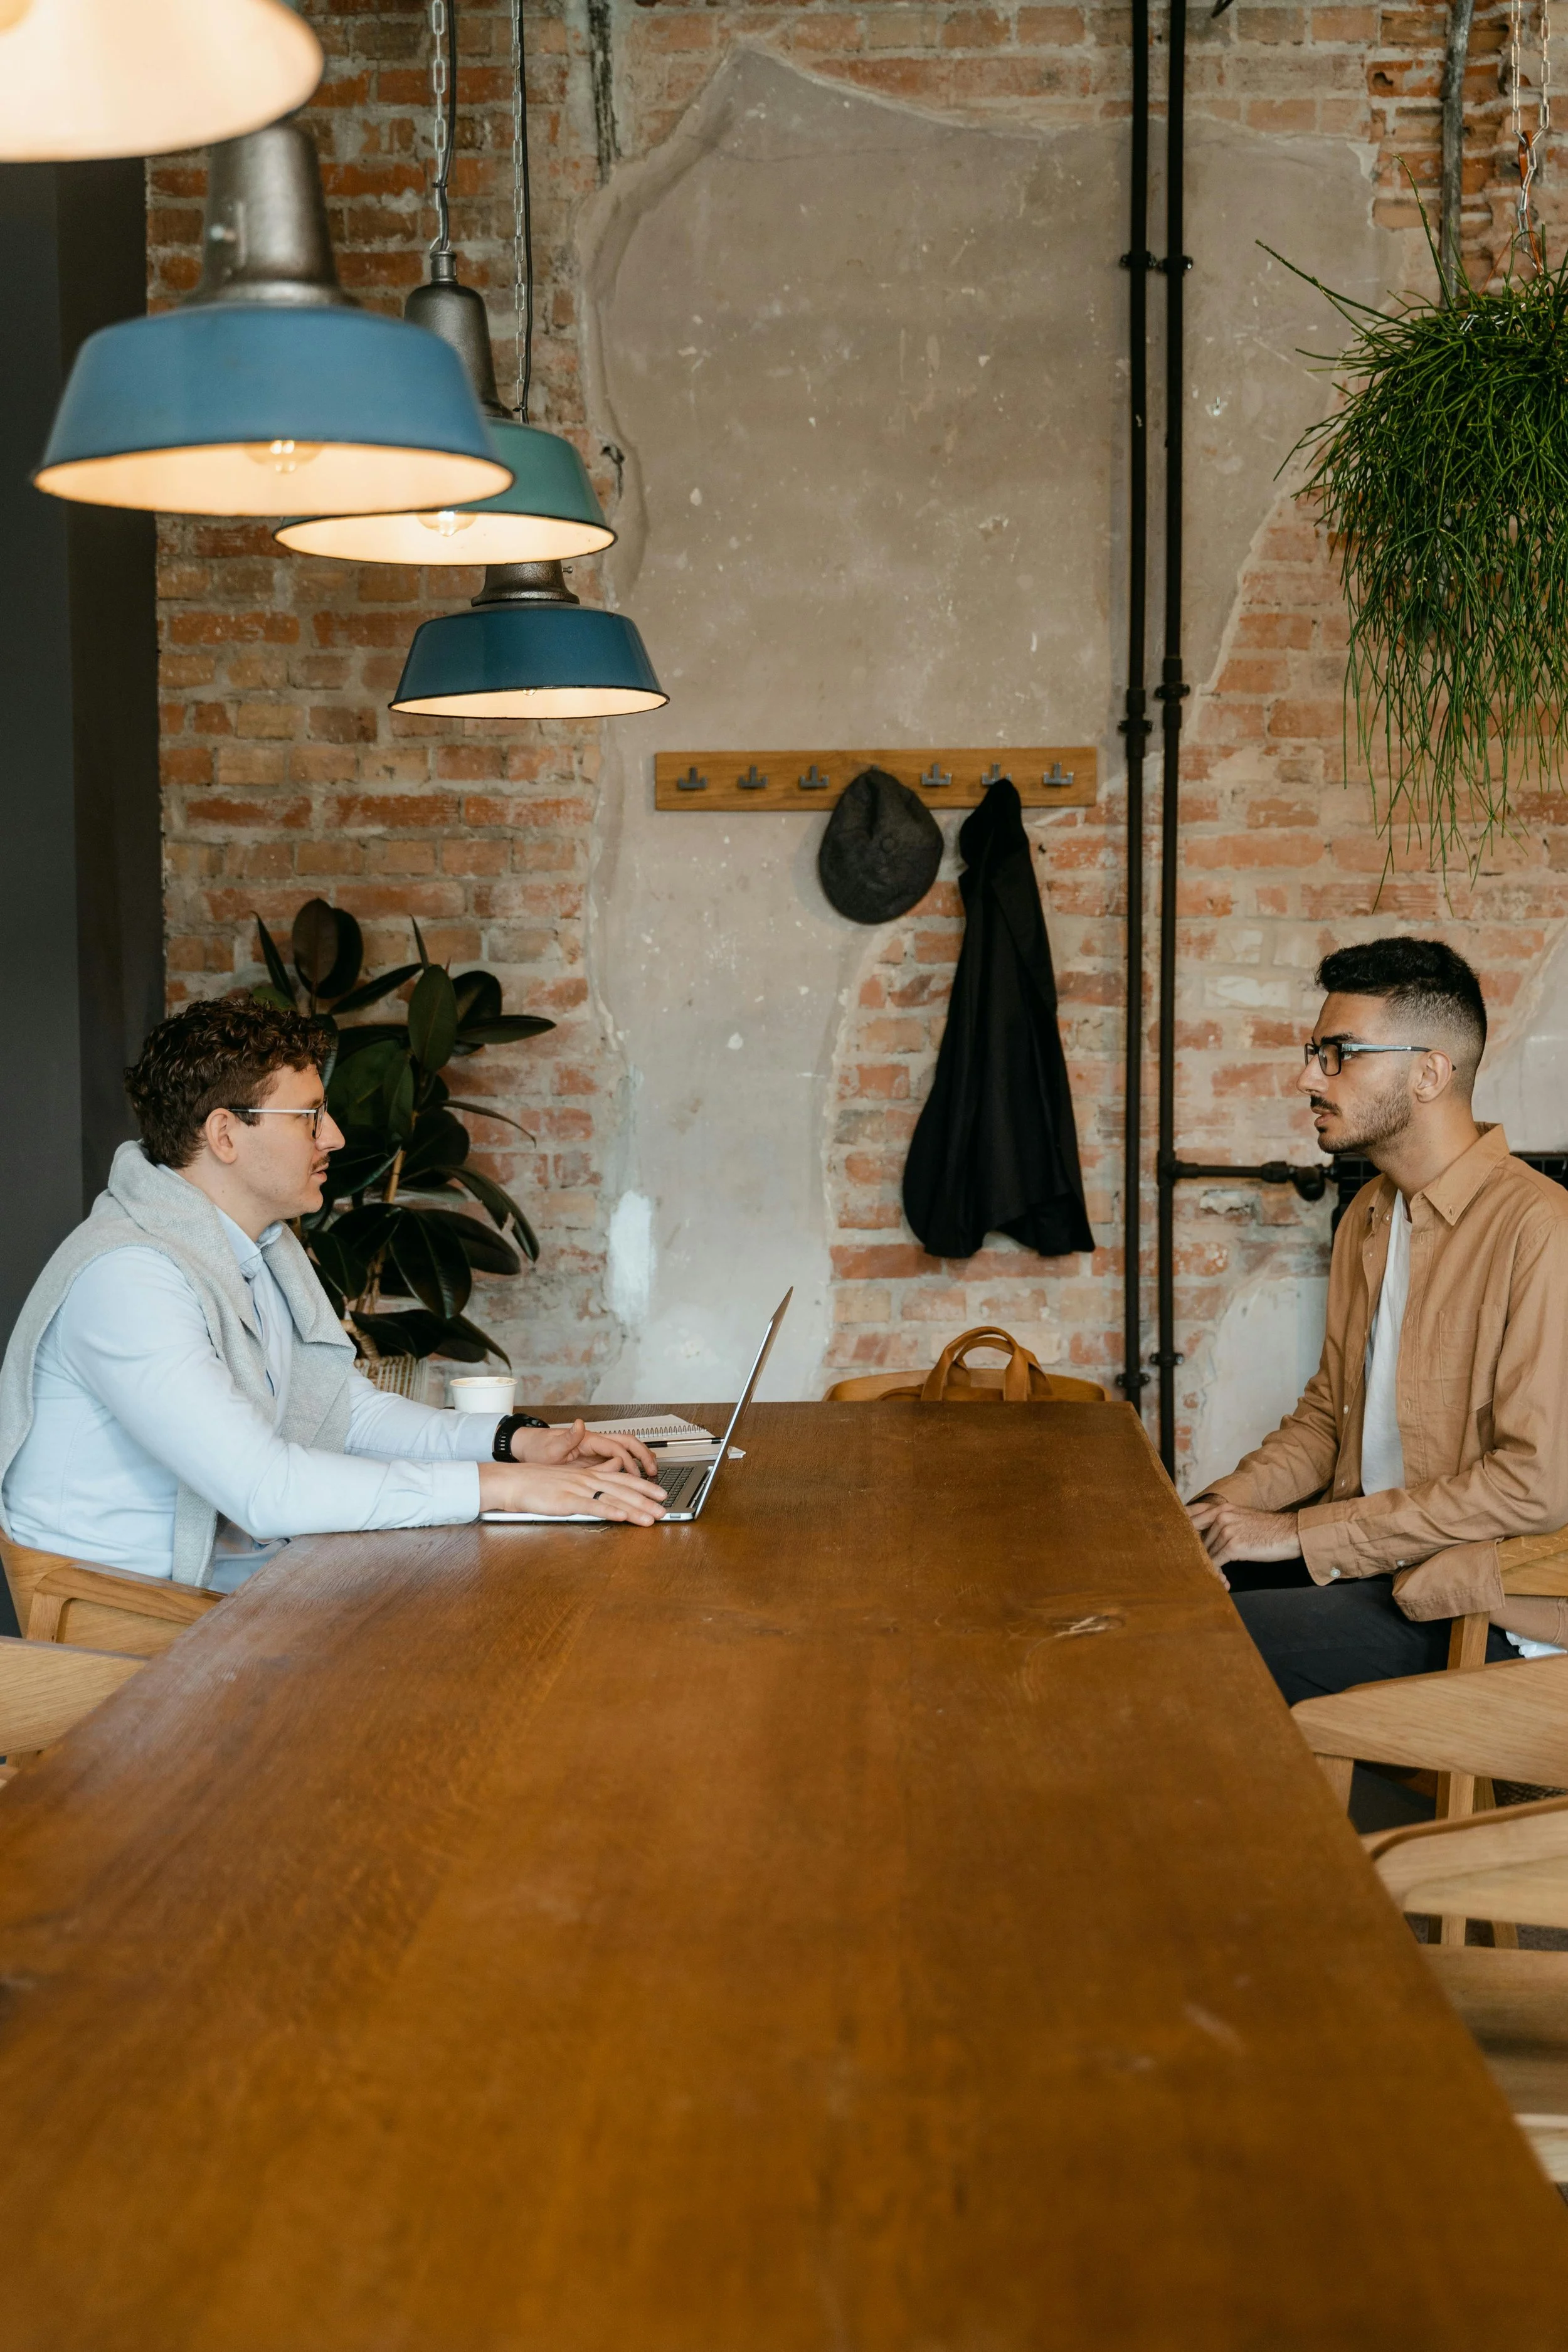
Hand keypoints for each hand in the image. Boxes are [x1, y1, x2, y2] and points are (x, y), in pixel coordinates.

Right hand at [477, 1459, 667, 1524]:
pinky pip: (591, 1506)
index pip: (622, 1480)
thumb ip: (589, 1478)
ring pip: (613, 1498)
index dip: (644, 1486)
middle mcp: (587, 1480)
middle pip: (623, 1489)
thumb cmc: (537, 1483)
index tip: (661, 1494)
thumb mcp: (568, 1478)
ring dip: (635, 1508)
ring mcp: (577, 1489)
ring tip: (652, 1517)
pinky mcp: (566, 1500)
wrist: (513, 1482)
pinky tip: (622, 1516)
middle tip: (665, 1510)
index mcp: (588, 1475)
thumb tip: (609, 1475)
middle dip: (647, 1500)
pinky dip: (609, 1511)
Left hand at [509, 1418, 657, 1479]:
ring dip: (640, 1459)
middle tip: (653, 1471)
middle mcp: (596, 1442)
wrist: (530, 1449)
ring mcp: (596, 1450)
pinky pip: (617, 1460)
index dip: (628, 1461)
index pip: (616, 1448)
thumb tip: (579, 1424)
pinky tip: (635, 1478)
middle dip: (643, 1456)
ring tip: (652, 1472)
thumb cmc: (540, 1448)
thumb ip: (568, 1437)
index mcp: (589, 1439)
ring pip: (626, 1450)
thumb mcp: (551, 1446)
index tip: (635, 1474)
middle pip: (628, 1443)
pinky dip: (630, 1466)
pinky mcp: (594, 1458)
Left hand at [1185, 1496, 1301, 1586]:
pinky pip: (1216, 1563)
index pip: (1190, 1518)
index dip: (1182, 1533)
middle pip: (1197, 1539)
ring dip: (1211, 1567)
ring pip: (1206, 1553)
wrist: (1290, 1533)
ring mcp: (1226, 1530)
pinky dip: (1218, 1574)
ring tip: (1221, 1577)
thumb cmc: (1268, 1529)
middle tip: (1202, 1569)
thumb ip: (1221, 1524)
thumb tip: (1204, 1540)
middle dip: (1199, 1556)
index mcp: (1221, 1508)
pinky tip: (1225, 1582)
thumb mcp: (1241, 1518)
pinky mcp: (1233, 1546)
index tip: (1176, 1547)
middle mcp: (1220, 1516)